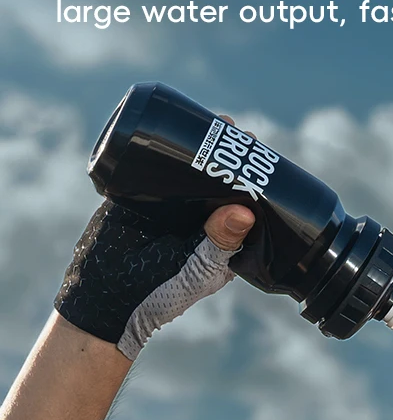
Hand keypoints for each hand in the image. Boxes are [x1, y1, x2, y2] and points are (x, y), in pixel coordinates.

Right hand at [55, 112, 255, 359]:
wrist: (104, 299)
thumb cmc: (158, 294)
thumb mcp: (196, 271)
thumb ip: (218, 245)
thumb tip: (245, 210)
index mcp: (221, 239)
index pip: (244, 202)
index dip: (254, 178)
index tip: (260, 152)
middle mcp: (199, 219)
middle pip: (219, 177)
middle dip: (227, 152)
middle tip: (232, 128)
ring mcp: (171, 205)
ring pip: (191, 168)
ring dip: (201, 145)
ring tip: (212, 121)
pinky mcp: (141, 196)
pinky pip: (156, 167)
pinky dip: (165, 147)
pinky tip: (175, 126)